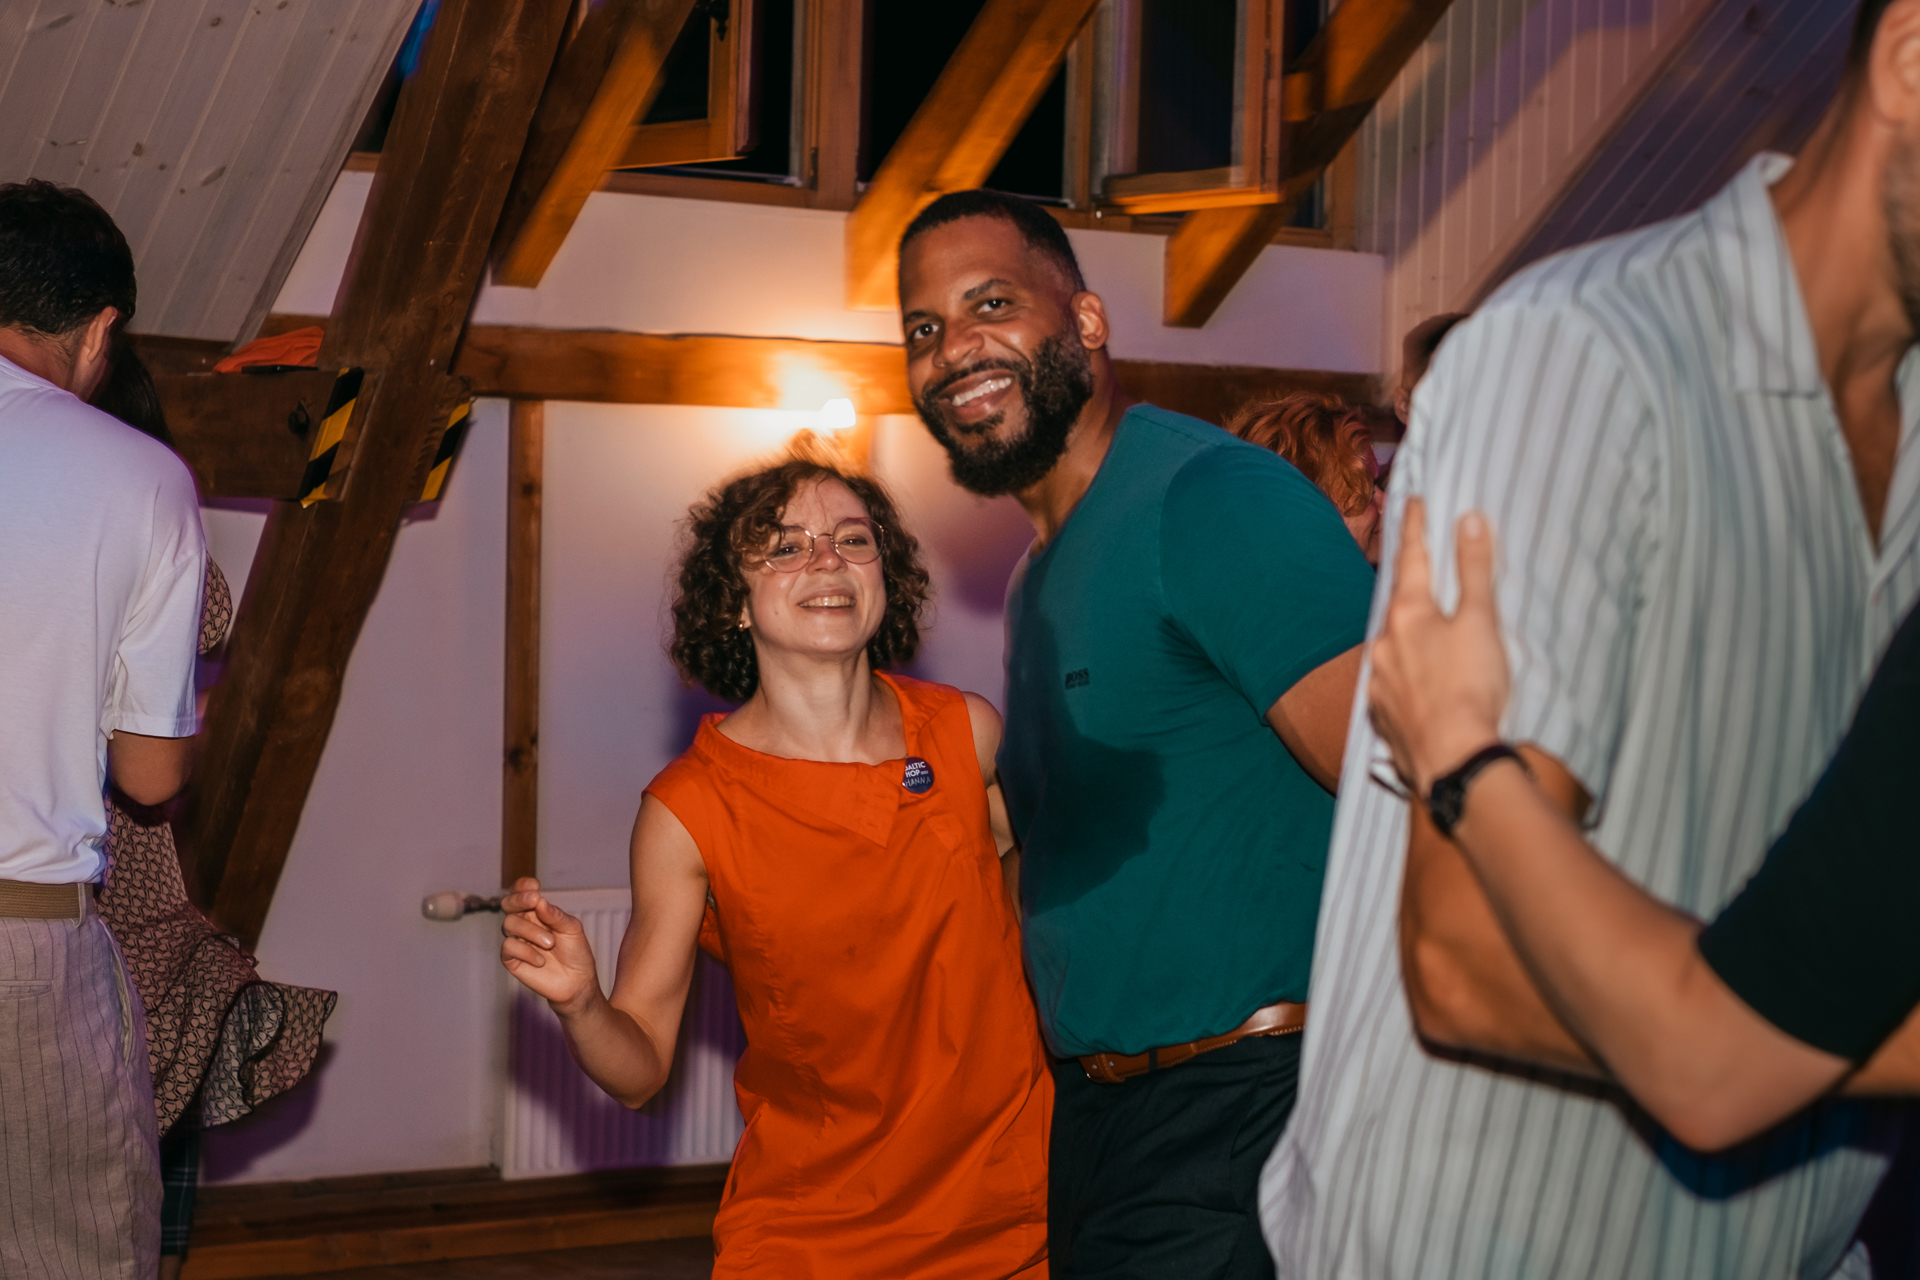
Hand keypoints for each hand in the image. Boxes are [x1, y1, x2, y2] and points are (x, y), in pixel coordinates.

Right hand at [499, 876, 600, 1015]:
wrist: (577, 982)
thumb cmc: (576, 953)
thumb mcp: (572, 929)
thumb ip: (556, 915)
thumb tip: (539, 901)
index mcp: (538, 912)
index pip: (522, 893)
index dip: (523, 886)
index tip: (535, 886)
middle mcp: (524, 923)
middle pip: (508, 903)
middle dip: (518, 899)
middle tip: (534, 901)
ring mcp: (516, 940)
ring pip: (509, 923)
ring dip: (531, 931)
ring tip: (550, 943)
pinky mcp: (511, 959)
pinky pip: (508, 946)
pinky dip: (526, 951)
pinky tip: (541, 960)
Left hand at [1368, 498, 1511, 795]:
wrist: (1451, 760)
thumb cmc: (1470, 688)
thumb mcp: (1480, 622)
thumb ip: (1474, 571)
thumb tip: (1469, 520)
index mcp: (1407, 615)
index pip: (1412, 559)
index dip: (1415, 529)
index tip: (1412, 502)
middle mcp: (1384, 644)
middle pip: (1397, 604)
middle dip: (1409, 586)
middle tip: (1418, 569)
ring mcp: (1379, 682)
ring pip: (1391, 646)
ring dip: (1405, 635)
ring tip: (1421, 630)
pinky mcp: (1383, 716)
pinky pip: (1391, 685)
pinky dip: (1405, 676)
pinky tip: (1417, 683)